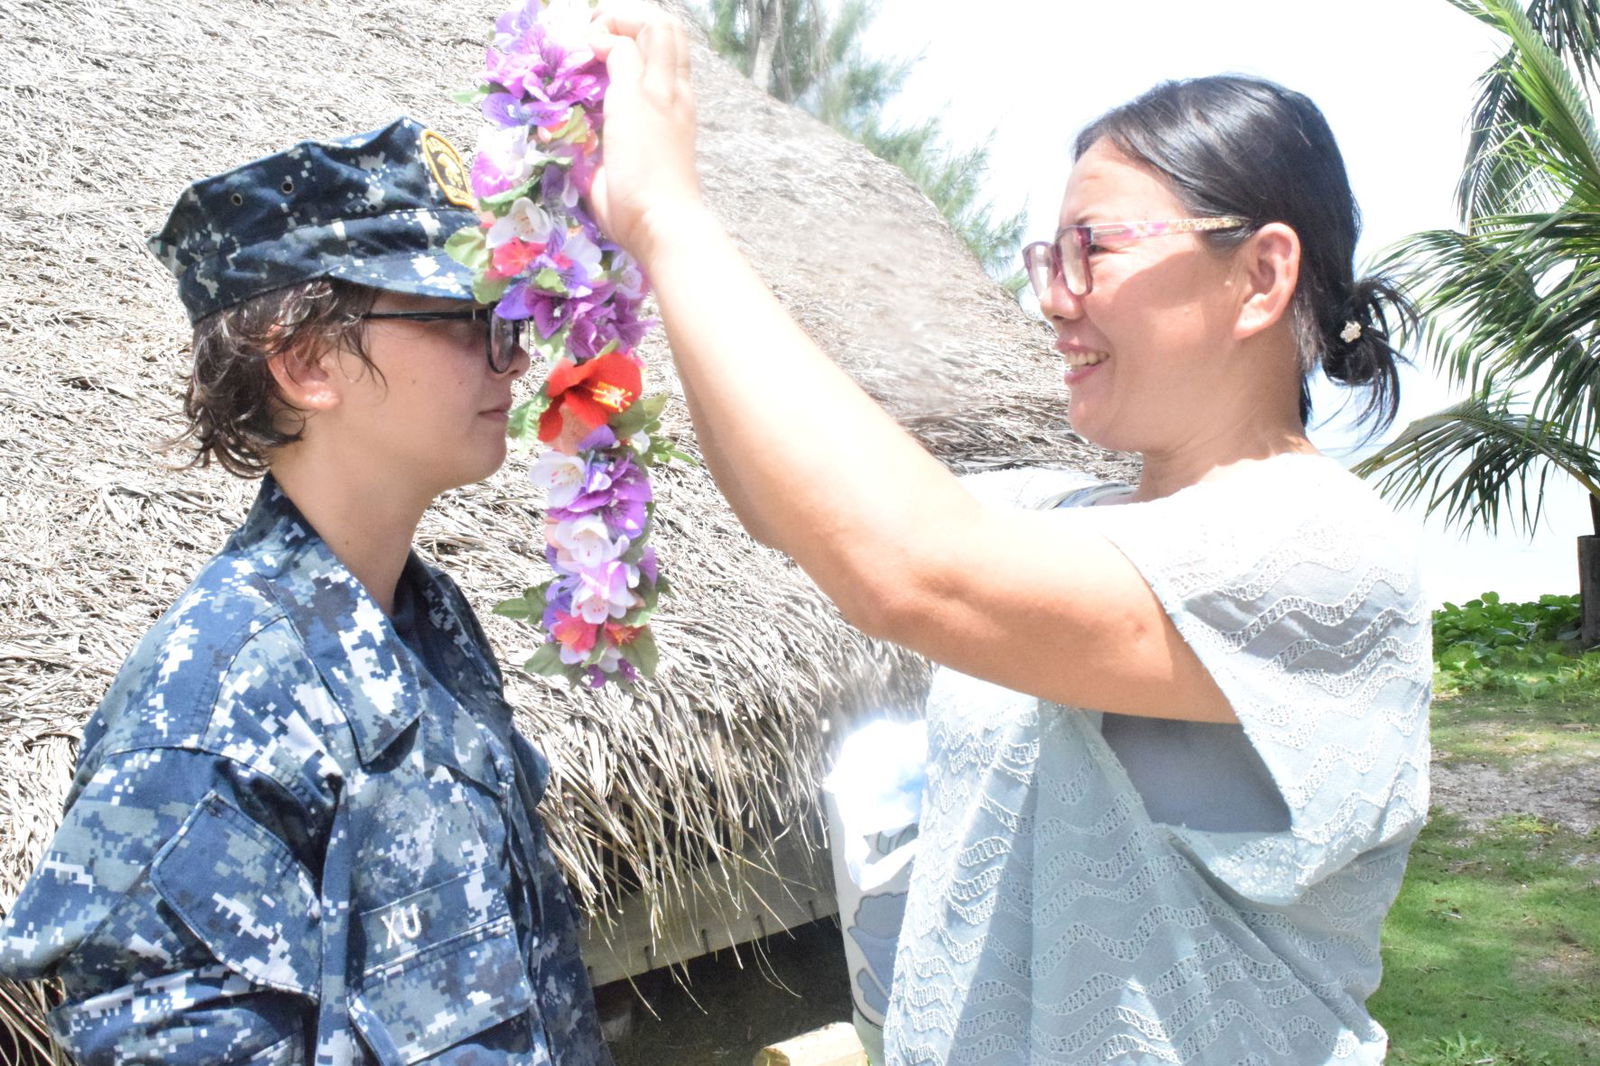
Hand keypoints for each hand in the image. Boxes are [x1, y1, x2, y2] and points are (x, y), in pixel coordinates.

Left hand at [588, 3, 706, 265]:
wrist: (665, 225)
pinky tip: (586, 54)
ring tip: (593, 40)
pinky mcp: (637, 98)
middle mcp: (676, 93)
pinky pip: (621, 46)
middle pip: (669, 28)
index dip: (639, 38)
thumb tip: (574, 140)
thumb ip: (609, 145)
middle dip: (630, 19)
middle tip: (598, 37)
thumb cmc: (646, 212)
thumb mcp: (628, 169)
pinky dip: (600, 40)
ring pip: (656, 24)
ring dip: (619, 21)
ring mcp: (660, 93)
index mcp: (679, 110)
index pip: (671, 53)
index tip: (606, 50)